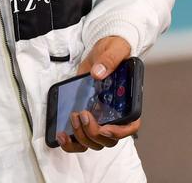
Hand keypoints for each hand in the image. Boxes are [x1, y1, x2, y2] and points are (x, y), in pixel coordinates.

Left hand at [57, 36, 137, 152]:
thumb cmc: (114, 50)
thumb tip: (98, 73)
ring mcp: (99, 118)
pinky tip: (61, 134)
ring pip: (94, 142)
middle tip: (81, 114)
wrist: (100, 51)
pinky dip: (71, 143)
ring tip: (72, 117)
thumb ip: (109, 60)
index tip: (105, 128)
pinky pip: (80, 139)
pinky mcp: (84, 117)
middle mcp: (115, 115)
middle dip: (93, 132)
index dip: (119, 133)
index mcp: (128, 103)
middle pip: (108, 139)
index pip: (130, 127)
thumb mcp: (114, 49)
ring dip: (81, 136)